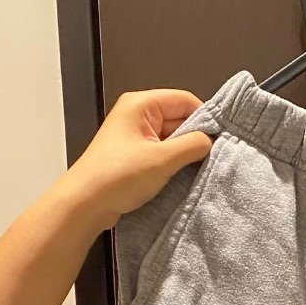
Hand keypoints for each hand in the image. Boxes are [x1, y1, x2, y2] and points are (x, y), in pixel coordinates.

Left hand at [63, 89, 213, 234]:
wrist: (86, 204)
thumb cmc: (116, 176)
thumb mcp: (162, 159)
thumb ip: (192, 145)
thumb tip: (210, 140)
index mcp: (140, 104)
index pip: (184, 100)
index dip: (204, 117)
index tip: (220, 138)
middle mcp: (137, 115)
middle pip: (179, 118)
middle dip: (194, 138)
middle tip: (208, 159)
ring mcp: (135, 136)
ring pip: (172, 138)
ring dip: (183, 154)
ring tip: (194, 170)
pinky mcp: (135, 156)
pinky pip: (162, 153)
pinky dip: (173, 163)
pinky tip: (180, 176)